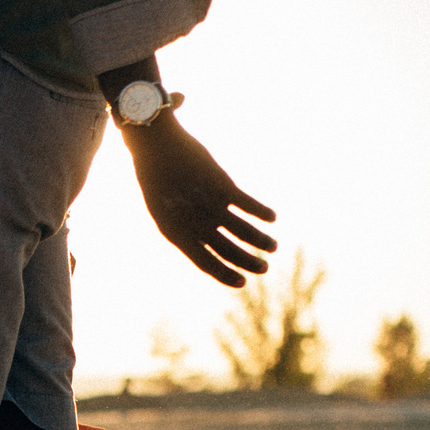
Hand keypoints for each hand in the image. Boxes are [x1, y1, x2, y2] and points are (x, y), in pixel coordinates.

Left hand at [121, 112, 277, 285]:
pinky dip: (263, 213)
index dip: (226, 275)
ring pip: (244, 231)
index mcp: (177, 234)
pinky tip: (273, 218)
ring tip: (274, 247)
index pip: (206, 263)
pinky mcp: (223, 186)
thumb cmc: (157, 180)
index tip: (242, 282)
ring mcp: (210, 206)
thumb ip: (184, 229)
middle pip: (229, 251)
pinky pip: (249, 205)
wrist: (155, 146)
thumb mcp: (164, 211)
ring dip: (262, 242)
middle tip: (265, 269)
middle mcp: (195, 224)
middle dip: (250, 262)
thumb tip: (205, 242)